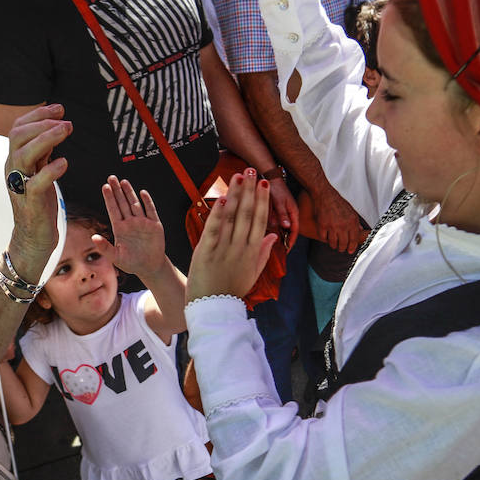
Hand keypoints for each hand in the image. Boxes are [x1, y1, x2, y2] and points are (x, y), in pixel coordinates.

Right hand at [4, 104, 69, 278]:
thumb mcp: (39, 171)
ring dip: (46, 139)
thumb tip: (54, 126)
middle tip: (66, 121)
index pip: (19, 128)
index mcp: (14, 159)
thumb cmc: (39, 203)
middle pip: (18, 136)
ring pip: (24, 154)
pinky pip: (36, 183)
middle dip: (42, 123)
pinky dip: (50, 170)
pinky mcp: (31, 202)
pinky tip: (64, 162)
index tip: (60, 108)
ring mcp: (20, 185)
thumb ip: (43, 151)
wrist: (33, 237)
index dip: (38, 115)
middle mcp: (13, 168)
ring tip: (66, 131)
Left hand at [98, 176, 168, 279]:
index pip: (113, 210)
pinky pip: (150, 210)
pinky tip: (142, 193)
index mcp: (120, 229)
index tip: (105, 187)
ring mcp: (142, 222)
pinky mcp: (154, 225)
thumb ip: (104, 247)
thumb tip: (93, 237)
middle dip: (117, 190)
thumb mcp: (116, 257)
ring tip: (123, 182)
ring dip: (129, 193)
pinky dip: (147, 202)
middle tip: (111, 178)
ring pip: (135, 204)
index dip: (109, 198)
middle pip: (122, 203)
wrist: (149, 267)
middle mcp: (130, 223)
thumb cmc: (131, 263)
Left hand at [187, 168, 276, 301]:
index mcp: (252, 252)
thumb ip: (264, 253)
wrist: (213, 308)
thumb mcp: (253, 273)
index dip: (263, 201)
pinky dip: (217, 214)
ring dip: (235, 195)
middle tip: (252, 170)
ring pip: (231, 218)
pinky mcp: (205, 253)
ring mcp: (223, 250)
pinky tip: (221, 199)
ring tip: (238, 177)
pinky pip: (213, 230)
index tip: (264, 184)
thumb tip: (274, 234)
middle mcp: (240, 248)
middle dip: (250, 191)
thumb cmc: (232, 290)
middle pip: (247, 214)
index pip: (260, 221)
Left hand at [267, 177, 298, 246]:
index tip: (287, 250)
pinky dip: (274, 228)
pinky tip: (268, 234)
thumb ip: (283, 214)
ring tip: (273, 245)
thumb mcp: (279, 202)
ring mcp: (284, 212)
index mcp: (293, 212)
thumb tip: (287, 227)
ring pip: (282, 227)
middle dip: (285, 241)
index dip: (291, 241)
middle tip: (280, 251)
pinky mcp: (278, 210)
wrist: (270, 177)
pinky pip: (277, 222)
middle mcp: (290, 213)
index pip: (294, 230)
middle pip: (289, 231)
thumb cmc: (275, 188)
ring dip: (279, 235)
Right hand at [310, 186, 366, 252]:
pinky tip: (326, 237)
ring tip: (334, 244)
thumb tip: (360, 231)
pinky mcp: (322, 226)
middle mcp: (343, 225)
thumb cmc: (338, 202)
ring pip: (333, 243)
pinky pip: (323, 239)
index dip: (352, 247)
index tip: (350, 251)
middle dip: (342, 248)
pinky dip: (325, 239)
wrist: (325, 195)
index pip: (354, 240)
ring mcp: (332, 226)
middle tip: (341, 248)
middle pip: (343, 244)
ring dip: (333, 245)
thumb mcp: (351, 211)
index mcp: (352, 222)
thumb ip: (355, 222)